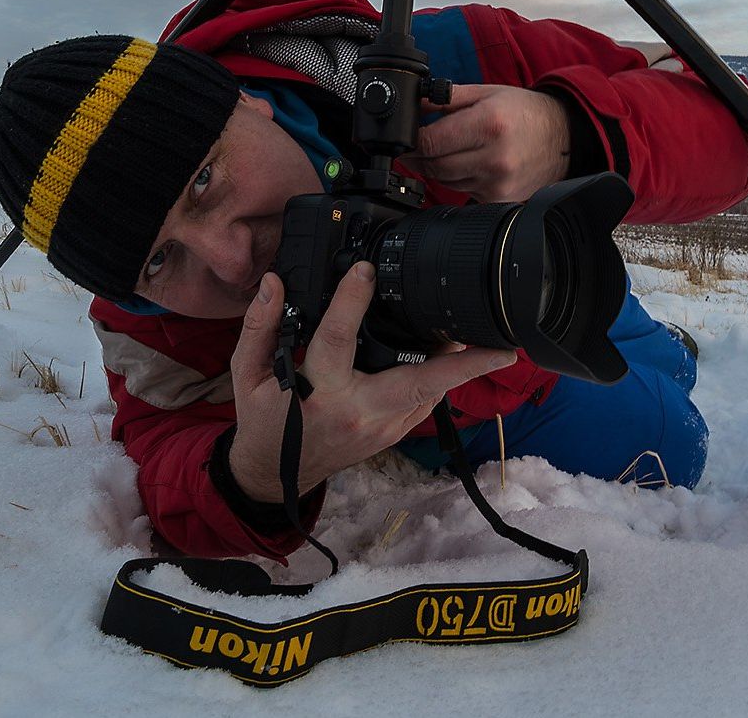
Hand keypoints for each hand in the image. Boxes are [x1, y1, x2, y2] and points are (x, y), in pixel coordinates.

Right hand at [227, 265, 514, 502]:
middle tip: (501, 346)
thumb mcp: (246, 375)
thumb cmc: (263, 423)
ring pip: (432, 392)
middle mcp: (359, 412)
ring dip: (460, 367)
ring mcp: (382, 429)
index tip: (365, 270)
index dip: (351, 303)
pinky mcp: (393, 434)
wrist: (275, 476)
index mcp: (320, 394)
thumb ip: (258, 327)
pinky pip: (424, 401)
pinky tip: (453, 354)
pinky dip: (440, 377)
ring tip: (487, 337)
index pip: (338, 341)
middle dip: (463, 365)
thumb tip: (274, 283)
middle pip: (420, 383)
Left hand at [403, 83, 573, 202]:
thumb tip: (413, 105)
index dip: (412, 141)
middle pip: (434, 166)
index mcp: (488, 125)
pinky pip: (462, 191)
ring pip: (445, 181)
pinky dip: (457, 179)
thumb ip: (446, 98)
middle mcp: (494, 158)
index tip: (406, 138)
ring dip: (437, 168)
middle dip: (420, 156)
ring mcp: (497, 183)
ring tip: (449, 150)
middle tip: (418, 146)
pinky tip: (468, 164)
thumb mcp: (486, 93)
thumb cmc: (525, 113)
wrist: (563, 138)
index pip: (431, 141)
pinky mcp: (499, 198)